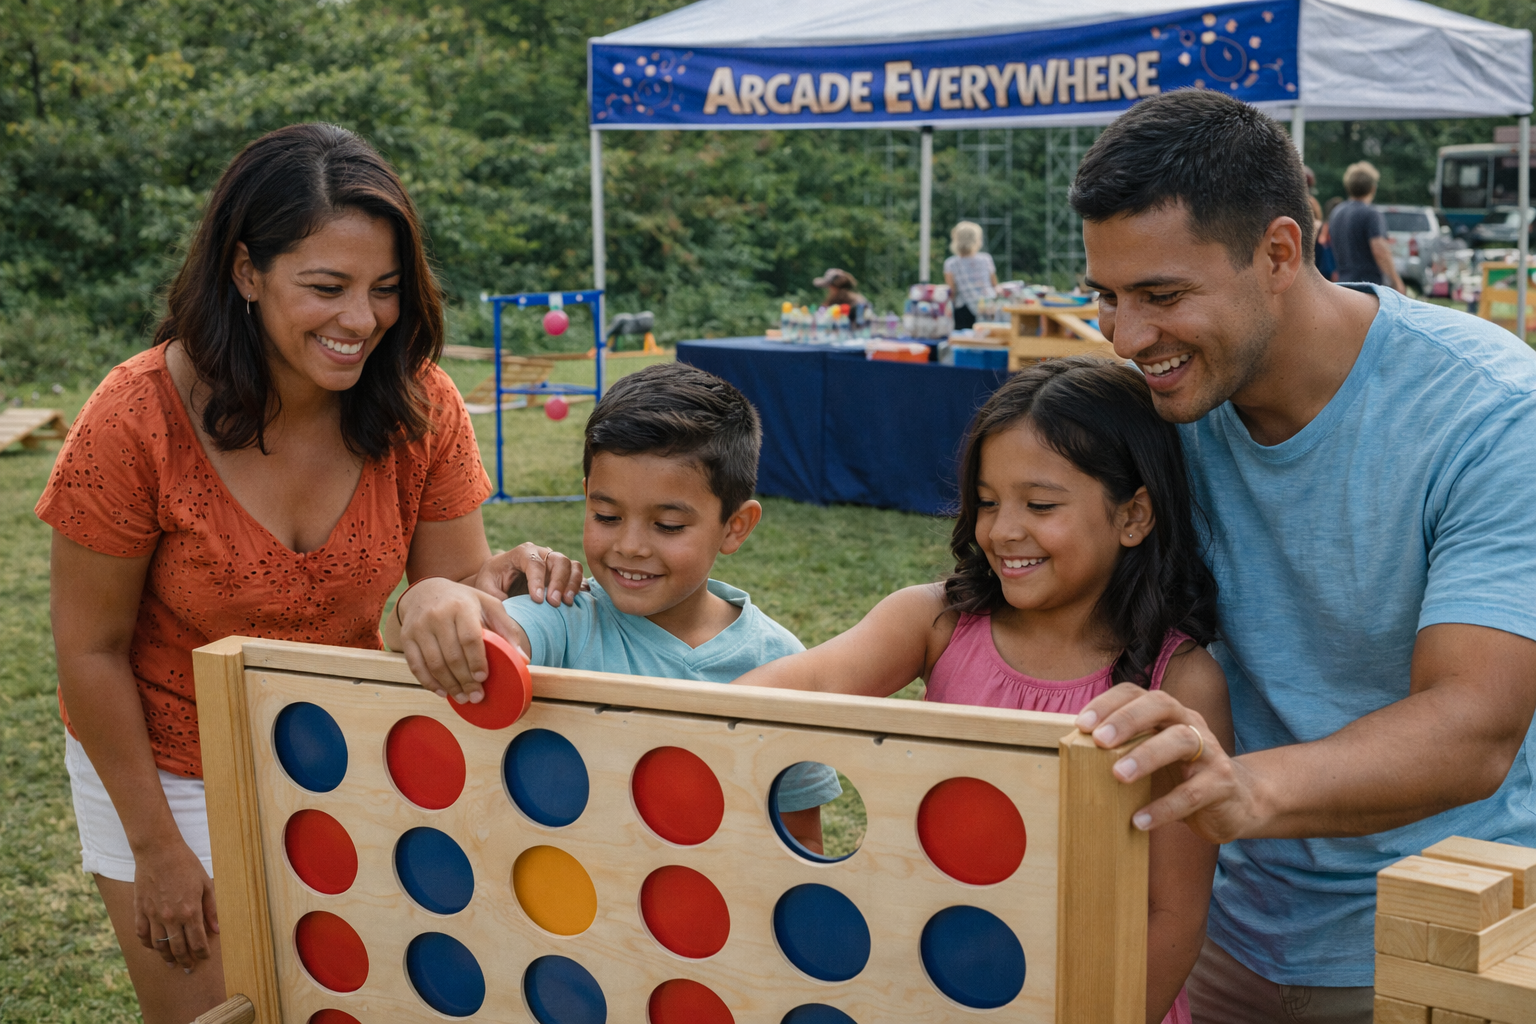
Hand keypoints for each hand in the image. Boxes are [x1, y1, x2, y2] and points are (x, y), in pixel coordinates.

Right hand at [133, 840, 217, 971]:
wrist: (159, 851)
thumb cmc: (186, 864)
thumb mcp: (205, 884)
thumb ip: (211, 908)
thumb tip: (216, 929)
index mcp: (190, 911)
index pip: (197, 942)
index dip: (202, 954)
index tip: (204, 958)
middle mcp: (171, 917)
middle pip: (178, 948)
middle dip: (185, 961)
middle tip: (188, 968)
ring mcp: (153, 915)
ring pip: (159, 945)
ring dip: (166, 957)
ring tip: (172, 962)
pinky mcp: (140, 910)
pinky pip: (142, 934)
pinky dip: (147, 944)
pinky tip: (153, 947)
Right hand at [395, 578, 526, 702]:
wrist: (425, 591)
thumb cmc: (463, 601)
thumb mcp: (488, 605)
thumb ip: (506, 629)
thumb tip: (524, 659)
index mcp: (461, 606)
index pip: (469, 638)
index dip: (476, 661)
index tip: (483, 678)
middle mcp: (437, 615)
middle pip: (452, 655)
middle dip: (465, 680)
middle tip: (476, 696)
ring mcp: (419, 627)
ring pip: (434, 664)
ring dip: (449, 685)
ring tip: (462, 697)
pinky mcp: (407, 637)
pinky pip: (416, 665)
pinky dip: (429, 682)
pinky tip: (442, 691)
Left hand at [471, 542, 584, 604]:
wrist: (498, 580)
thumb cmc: (491, 581)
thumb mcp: (485, 586)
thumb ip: (495, 595)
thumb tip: (511, 608)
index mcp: (523, 552)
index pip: (535, 563)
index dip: (537, 581)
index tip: (537, 600)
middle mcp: (542, 554)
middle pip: (559, 560)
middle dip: (559, 582)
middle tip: (554, 603)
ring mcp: (554, 563)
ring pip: (572, 566)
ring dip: (573, 584)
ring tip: (567, 603)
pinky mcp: (562, 575)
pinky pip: (578, 576)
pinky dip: (580, 586)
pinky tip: (577, 600)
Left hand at [1076, 683, 1263, 843]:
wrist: (1237, 801)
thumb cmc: (1181, 774)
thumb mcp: (1153, 755)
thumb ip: (1124, 747)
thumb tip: (1072, 751)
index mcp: (1168, 713)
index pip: (1136, 693)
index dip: (1109, 703)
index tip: (1081, 723)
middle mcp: (1190, 724)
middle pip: (1162, 706)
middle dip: (1128, 719)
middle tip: (1098, 740)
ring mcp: (1210, 752)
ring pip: (1182, 741)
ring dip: (1147, 756)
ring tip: (1118, 776)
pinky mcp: (1222, 784)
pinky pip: (1193, 793)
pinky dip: (1164, 807)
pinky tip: (1139, 821)